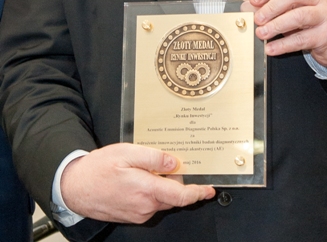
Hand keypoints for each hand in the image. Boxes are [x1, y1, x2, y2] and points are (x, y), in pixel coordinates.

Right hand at [60, 143, 214, 223]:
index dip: (198, 193)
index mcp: (146, 190)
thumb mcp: (127, 153)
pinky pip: (150, 202)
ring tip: (149, 167)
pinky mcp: (132, 215)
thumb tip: (174, 162)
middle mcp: (145, 206)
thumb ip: (153, 158)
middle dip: (178, 181)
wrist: (74, 187)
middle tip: (174, 163)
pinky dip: (152, 190)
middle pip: (173, 196)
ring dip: (163, 185)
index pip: (181, 195)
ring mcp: (138, 213)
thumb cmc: (98, 169)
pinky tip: (141, 177)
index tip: (209, 189)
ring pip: (161, 199)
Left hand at [242, 0, 326, 67]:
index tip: (254, 0)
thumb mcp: (288, 10)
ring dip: (276, 25)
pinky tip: (271, 49)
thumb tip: (246, 8)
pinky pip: (302, 39)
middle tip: (257, 19)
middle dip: (271, 7)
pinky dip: (283, 45)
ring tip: (261, 33)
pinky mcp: (325, 35)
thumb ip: (267, 7)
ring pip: (299, 16)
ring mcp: (323, 15)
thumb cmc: (307, 22)